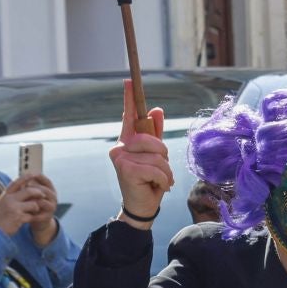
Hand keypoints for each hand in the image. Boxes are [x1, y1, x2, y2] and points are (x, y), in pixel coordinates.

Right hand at [0, 174, 53, 235]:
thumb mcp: (2, 204)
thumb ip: (11, 196)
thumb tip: (23, 187)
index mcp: (5, 195)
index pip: (16, 183)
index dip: (26, 178)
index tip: (33, 174)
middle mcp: (9, 200)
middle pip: (29, 191)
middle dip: (38, 193)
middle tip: (43, 195)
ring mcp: (14, 208)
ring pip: (34, 204)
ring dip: (36, 208)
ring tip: (33, 212)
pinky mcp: (19, 218)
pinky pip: (32, 216)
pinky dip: (33, 218)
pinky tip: (30, 220)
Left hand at [27, 175, 60, 245]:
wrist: (38, 220)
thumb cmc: (32, 203)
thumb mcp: (32, 194)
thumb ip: (29, 186)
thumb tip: (21, 175)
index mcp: (50, 190)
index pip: (47, 181)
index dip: (39, 177)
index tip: (30, 174)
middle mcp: (53, 197)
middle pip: (45, 190)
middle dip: (34, 188)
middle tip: (24, 188)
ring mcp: (52, 207)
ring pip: (42, 201)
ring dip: (32, 200)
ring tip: (23, 200)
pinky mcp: (48, 216)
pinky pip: (40, 213)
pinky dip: (31, 211)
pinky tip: (24, 210)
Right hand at [108, 80, 171, 223]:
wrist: (143, 206)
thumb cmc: (150, 180)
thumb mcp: (157, 157)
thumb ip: (156, 135)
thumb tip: (157, 110)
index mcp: (128, 141)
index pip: (129, 117)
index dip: (130, 99)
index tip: (129, 81)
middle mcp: (120, 146)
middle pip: (152, 139)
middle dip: (164, 156)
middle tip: (160, 171)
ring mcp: (120, 157)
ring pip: (157, 156)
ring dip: (166, 172)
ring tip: (158, 181)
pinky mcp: (126, 169)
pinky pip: (156, 168)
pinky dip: (163, 180)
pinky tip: (156, 187)